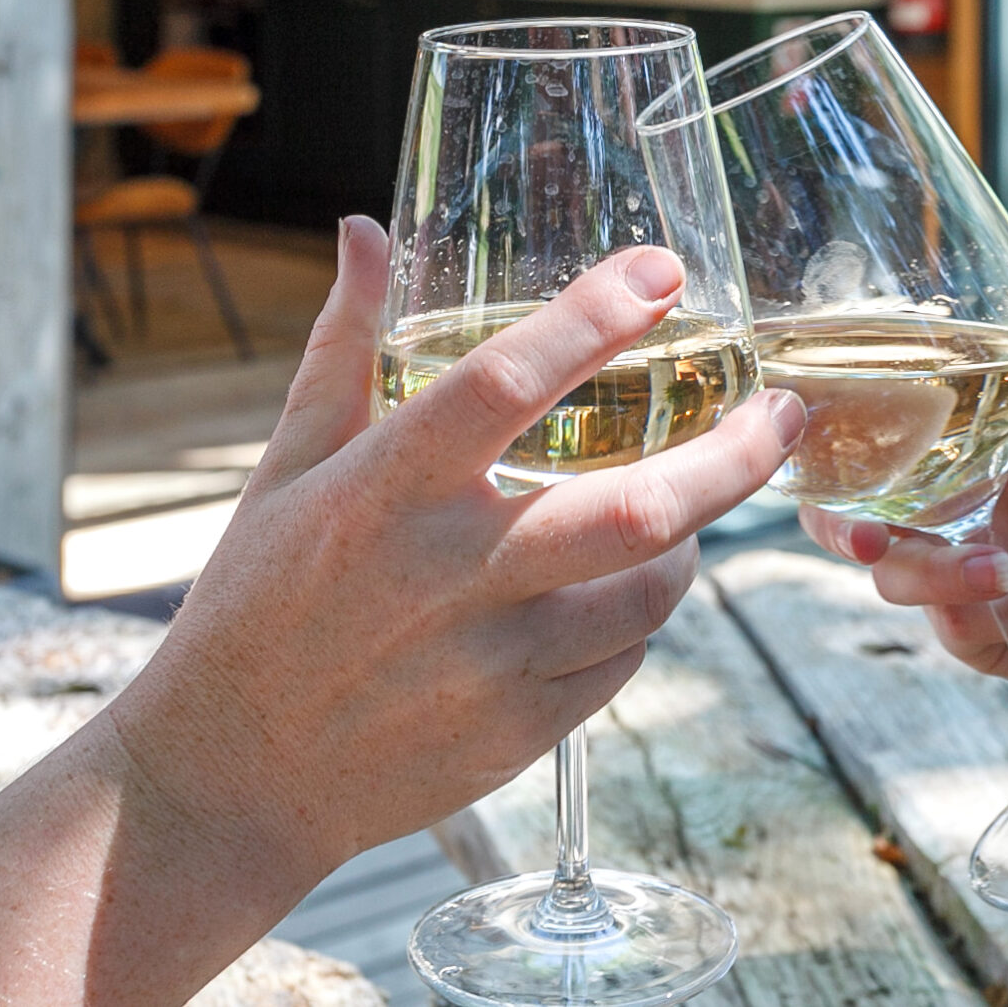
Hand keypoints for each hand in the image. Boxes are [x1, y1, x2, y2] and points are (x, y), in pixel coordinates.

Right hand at [111, 217, 804, 883]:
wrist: (227, 778)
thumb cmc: (254, 605)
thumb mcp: (285, 465)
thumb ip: (343, 345)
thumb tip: (366, 230)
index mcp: (383, 489)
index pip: (505, 381)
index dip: (592, 318)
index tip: (663, 271)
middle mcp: (446, 574)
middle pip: (634, 508)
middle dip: (731, 456)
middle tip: (780, 413)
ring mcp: (488, 664)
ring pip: (649, 593)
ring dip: (688, 542)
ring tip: (689, 507)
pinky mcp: (514, 736)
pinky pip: (621, 664)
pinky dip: (637, 620)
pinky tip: (617, 595)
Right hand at [800, 340, 1007, 692]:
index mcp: (954, 461)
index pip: (866, 460)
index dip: (831, 465)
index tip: (825, 463)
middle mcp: (943, 521)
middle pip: (860, 533)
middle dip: (853, 537)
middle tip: (875, 542)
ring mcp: (960, 582)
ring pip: (909, 587)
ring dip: (949, 580)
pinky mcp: (991, 638)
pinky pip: (979, 628)